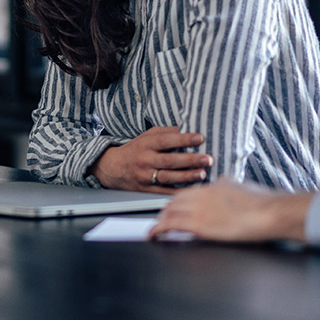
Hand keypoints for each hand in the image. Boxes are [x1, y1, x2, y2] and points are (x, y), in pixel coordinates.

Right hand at [90, 127, 213, 191]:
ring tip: (202, 174)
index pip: (167, 140)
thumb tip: (187, 128)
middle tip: (208, 158)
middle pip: (170, 160)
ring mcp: (145, 176)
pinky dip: (178, 191)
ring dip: (187, 176)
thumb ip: (166, 132)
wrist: (112, 168)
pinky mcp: (146, 189)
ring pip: (168, 176)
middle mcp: (146, 160)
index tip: (201, 137)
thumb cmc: (135, 150)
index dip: (184, 139)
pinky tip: (191, 189)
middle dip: (191, 160)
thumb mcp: (147, 136)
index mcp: (147, 144)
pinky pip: (164, 191)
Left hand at [150, 177, 313, 241]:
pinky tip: (154, 235)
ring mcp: (200, 209)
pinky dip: (158, 229)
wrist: (272, 212)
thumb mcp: (242, 187)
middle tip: (161, 220)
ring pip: (169, 212)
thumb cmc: (264, 203)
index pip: (187, 192)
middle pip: (174, 201)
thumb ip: (228, 186)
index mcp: (213, 186)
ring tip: (156, 230)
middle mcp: (202, 195)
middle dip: (166, 211)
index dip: (177, 202)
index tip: (173, 208)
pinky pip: (171, 225)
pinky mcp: (200, 225)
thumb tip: (223, 184)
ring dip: (160, 221)